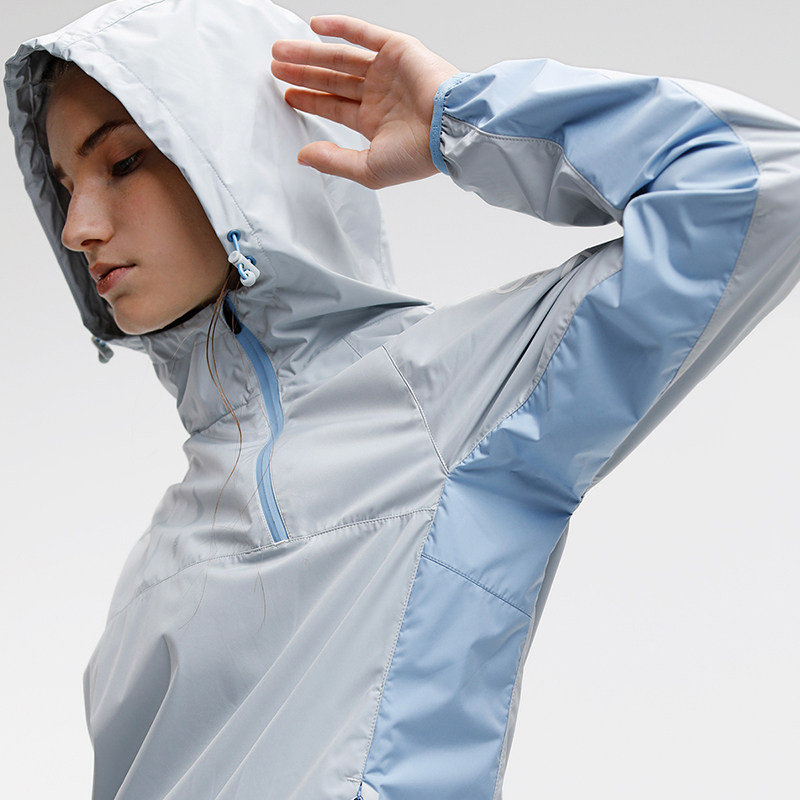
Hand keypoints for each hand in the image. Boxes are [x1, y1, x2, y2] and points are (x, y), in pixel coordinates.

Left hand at [271, 15, 459, 188]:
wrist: (449, 129)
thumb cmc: (418, 155)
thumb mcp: (368, 168)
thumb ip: (334, 162)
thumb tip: (303, 156)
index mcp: (374, 121)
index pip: (334, 106)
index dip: (309, 100)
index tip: (287, 94)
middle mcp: (379, 95)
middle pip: (332, 80)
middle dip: (303, 73)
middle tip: (275, 67)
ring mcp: (387, 71)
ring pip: (340, 58)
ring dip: (310, 53)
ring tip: (281, 51)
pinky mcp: (397, 50)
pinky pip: (363, 34)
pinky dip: (339, 27)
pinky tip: (314, 26)